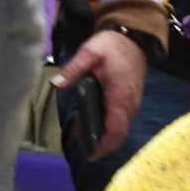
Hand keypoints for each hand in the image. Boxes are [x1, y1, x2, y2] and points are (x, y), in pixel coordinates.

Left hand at [53, 30, 145, 158]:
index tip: (90, 154)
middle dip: (101, 144)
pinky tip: (92, 122)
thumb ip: (73, 69)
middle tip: (80, 146)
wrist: (133, 36)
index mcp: (120, 96)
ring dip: (104, 135)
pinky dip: (108, 126)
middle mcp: (129, 104)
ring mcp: (132, 103)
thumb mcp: (90, 52)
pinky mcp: (131, 100)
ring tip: (82, 135)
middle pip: (118, 134)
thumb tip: (56, 83)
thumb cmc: (112, 45)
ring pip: (120, 128)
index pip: (116, 130)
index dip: (104, 145)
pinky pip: (121, 120)